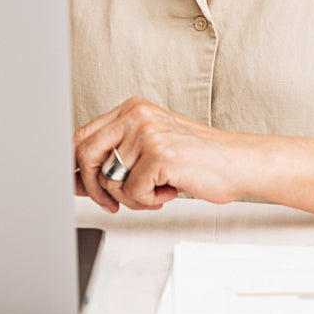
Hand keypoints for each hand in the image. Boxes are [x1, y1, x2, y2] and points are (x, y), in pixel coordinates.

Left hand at [73, 96, 254, 212]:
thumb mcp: (150, 148)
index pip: (82, 136)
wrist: (237, 163)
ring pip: (109, 180)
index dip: (76, 168)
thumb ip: (114, 158)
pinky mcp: (159, 155)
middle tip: (113, 204)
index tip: (80, 189)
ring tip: (156, 192)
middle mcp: (137, 116)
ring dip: (131, 198)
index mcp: (131, 109)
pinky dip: (149, 202)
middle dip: (95, 189)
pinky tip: (169, 191)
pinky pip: (132, 192)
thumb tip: (76, 180)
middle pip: (86, 156)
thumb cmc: (196, 159)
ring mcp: (147, 134)